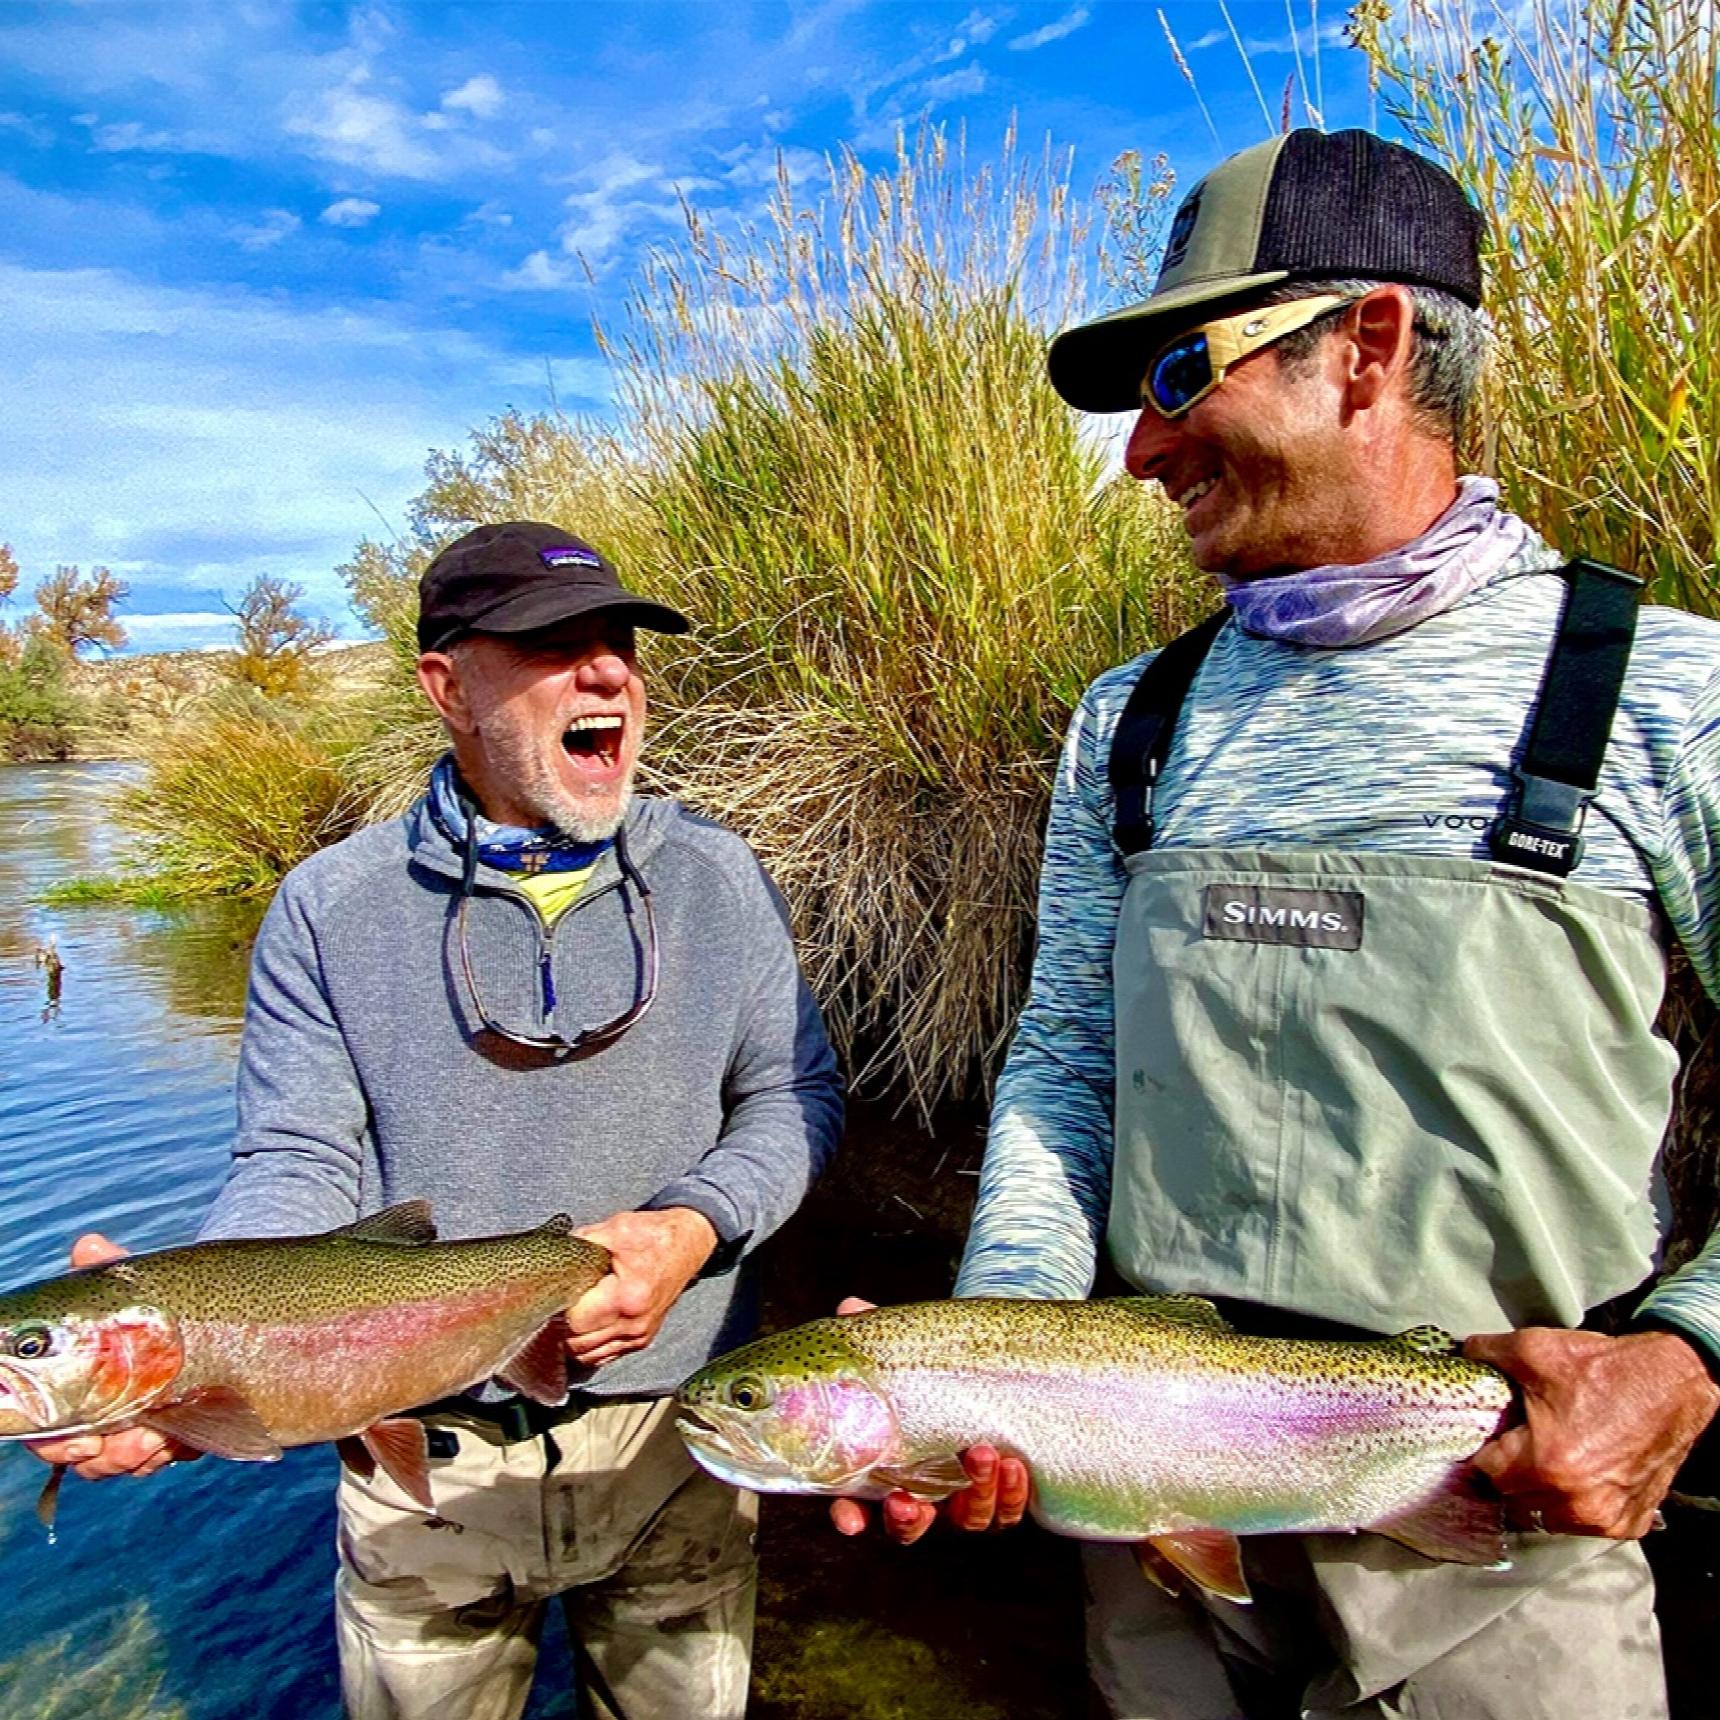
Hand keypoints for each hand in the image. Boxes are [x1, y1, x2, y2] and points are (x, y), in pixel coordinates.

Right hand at [23, 1235, 197, 1480]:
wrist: (208, 1314)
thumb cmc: (151, 1304)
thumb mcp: (132, 1290)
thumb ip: (107, 1273)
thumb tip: (88, 1245)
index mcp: (71, 1384)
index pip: (46, 1427)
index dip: (55, 1443)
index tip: (82, 1442)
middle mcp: (94, 1412)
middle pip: (78, 1454)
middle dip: (98, 1458)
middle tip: (125, 1447)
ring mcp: (129, 1426)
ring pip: (117, 1463)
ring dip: (133, 1457)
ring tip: (155, 1439)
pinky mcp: (166, 1434)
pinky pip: (157, 1460)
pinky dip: (165, 1454)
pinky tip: (177, 1442)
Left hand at [566, 1208, 718, 1367]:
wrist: (687, 1244)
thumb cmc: (654, 1236)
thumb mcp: (616, 1228)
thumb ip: (582, 1242)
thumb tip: (555, 1255)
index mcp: (627, 1297)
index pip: (575, 1323)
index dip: (559, 1307)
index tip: (558, 1292)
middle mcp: (635, 1324)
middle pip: (578, 1345)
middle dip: (562, 1326)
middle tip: (560, 1301)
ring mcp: (640, 1336)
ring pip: (588, 1356)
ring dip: (574, 1339)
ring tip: (572, 1312)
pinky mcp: (642, 1340)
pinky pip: (604, 1356)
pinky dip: (589, 1346)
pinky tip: (587, 1324)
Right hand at [826, 1297, 1030, 1543]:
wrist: (989, 1362)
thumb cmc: (933, 1362)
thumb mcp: (903, 1347)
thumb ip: (875, 1332)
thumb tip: (850, 1307)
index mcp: (888, 1463)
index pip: (857, 1503)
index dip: (850, 1516)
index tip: (849, 1518)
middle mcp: (924, 1489)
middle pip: (909, 1525)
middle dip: (907, 1519)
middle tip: (906, 1500)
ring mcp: (964, 1495)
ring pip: (965, 1519)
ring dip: (972, 1495)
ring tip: (981, 1452)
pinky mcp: (1003, 1493)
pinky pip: (1006, 1510)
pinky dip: (1009, 1494)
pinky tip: (1013, 1465)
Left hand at [1464, 1326, 1719, 1537]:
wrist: (1672, 1382)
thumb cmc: (1604, 1369)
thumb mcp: (1534, 1349)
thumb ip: (1485, 1353)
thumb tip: (1460, 1355)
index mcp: (1545, 1465)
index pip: (1486, 1474)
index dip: (1480, 1452)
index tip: (1485, 1440)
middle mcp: (1575, 1502)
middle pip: (1515, 1500)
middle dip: (1510, 1475)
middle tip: (1517, 1446)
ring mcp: (1605, 1517)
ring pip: (1549, 1518)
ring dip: (1543, 1495)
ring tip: (1550, 1459)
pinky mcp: (1631, 1521)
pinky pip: (1588, 1524)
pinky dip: (1580, 1505)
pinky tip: (1582, 1474)